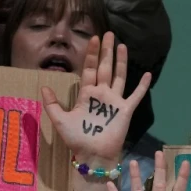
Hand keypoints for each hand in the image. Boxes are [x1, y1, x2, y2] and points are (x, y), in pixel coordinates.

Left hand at [41, 33, 148, 169]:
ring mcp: (114, 101)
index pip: (89, 69)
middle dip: (106, 51)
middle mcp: (101, 94)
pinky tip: (147, 74)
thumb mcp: (60, 120)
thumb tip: (43, 86)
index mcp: (87, 94)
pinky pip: (135, 96)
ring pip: (119, 76)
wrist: (93, 156)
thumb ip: (52, 104)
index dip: (91, 54)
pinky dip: (141, 86)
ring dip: (120, 61)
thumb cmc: (77, 139)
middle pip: (104, 68)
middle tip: (108, 34)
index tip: (93, 39)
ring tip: (121, 45)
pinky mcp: (125, 110)